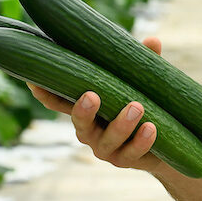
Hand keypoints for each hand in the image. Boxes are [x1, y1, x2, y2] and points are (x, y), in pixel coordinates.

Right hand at [27, 36, 165, 172]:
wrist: (167, 140)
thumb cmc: (146, 104)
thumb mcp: (143, 82)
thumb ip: (144, 62)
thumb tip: (152, 40)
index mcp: (88, 108)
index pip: (60, 102)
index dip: (45, 94)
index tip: (34, 81)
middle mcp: (91, 129)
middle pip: (79, 123)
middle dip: (83, 111)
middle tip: (91, 95)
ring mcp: (106, 147)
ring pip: (108, 139)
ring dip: (121, 124)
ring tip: (136, 106)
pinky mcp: (125, 160)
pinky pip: (131, 152)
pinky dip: (141, 141)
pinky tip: (151, 128)